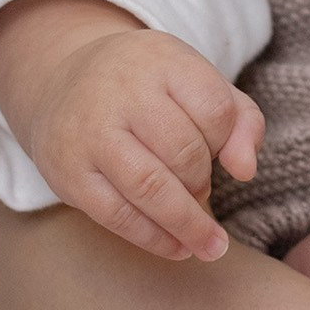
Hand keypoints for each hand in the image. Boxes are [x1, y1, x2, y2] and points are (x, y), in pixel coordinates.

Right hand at [0, 0, 261, 261]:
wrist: (63, 81)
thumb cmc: (148, 88)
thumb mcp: (196, 82)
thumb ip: (239, 120)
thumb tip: (245, 171)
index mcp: (162, 61)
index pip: (215, 110)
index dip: (226, 141)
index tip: (220, 153)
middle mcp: (122, 93)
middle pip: (184, 152)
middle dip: (202, 182)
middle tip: (203, 192)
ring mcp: (90, 133)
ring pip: (150, 188)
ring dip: (187, 224)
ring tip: (208, 244)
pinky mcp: (68, 172)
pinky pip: (117, 215)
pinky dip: (154, 238)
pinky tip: (176, 247)